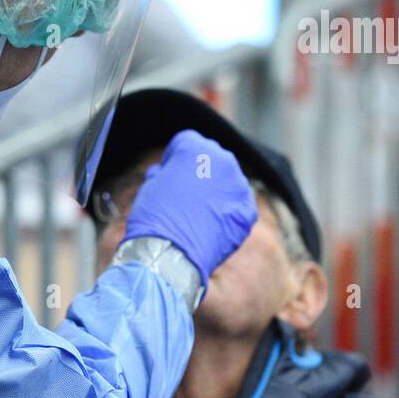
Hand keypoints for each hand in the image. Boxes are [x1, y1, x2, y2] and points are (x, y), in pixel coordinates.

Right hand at [122, 129, 256, 286]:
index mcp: (196, 148)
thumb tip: (166, 173)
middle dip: (199, 172)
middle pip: (212, 159)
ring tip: (196, 214)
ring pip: (227, 182)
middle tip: (183, 194)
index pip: (187, 142)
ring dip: (215, 191)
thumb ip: (165, 172)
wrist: (169, 255)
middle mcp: (224, 161)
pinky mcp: (248, 212)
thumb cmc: (154, 218)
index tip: (167, 174)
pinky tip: (209, 226)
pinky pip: (237, 205)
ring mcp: (239, 187)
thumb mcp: (150, 186)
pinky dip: (226, 212)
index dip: (174, 158)